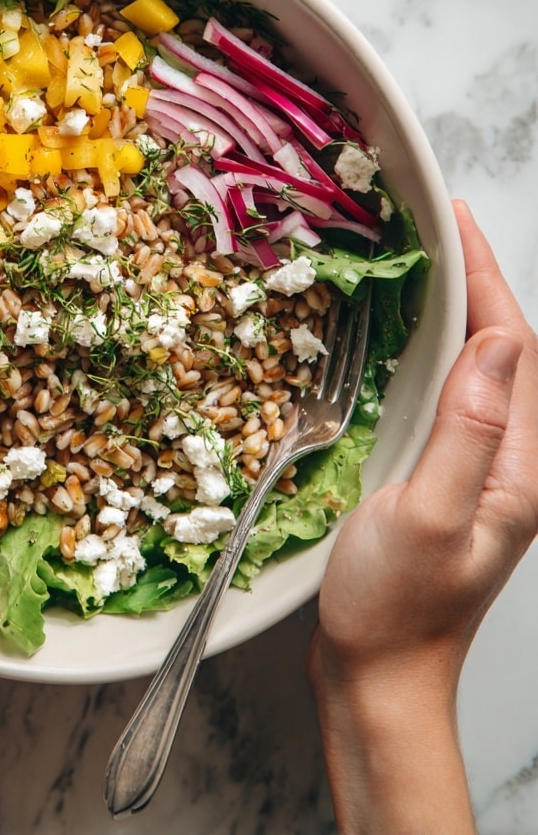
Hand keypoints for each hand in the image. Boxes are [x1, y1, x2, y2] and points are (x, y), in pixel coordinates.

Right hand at [307, 200, 537, 833]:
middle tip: (437, 226)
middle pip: (504, 349)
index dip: (486, 276)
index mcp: (520, 464)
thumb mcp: (430, 516)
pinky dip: (428, 350)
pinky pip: (446, 394)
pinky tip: (399, 338)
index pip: (514, 346)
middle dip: (476, 280)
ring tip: (421, 263)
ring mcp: (478, 469)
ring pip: (475, 368)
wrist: (377, 675)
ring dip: (454, 310)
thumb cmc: (397, 610)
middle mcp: (509, 460)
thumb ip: (466, 430)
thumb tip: (493, 342)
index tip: (455, 221)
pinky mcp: (444, 477)